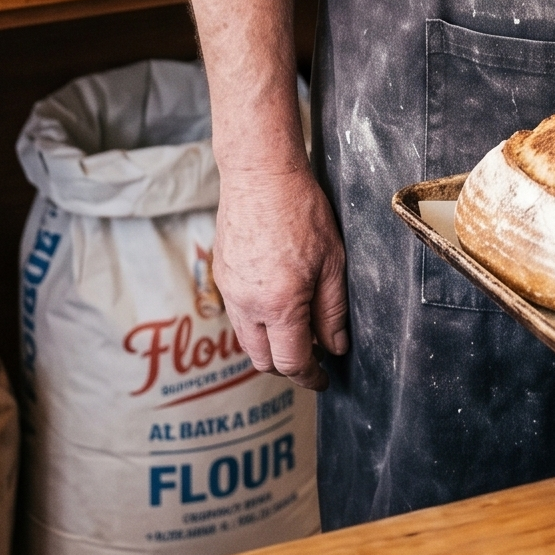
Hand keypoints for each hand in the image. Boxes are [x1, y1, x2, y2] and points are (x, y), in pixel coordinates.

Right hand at [212, 159, 347, 389]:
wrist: (259, 175)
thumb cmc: (301, 212)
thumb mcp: (332, 262)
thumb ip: (332, 311)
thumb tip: (334, 347)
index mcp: (278, 305)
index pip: (290, 362)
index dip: (310, 377)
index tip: (323, 379)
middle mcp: (246, 305)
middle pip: (262, 360)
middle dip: (287, 366)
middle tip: (313, 356)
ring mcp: (228, 291)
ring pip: (246, 340)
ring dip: (269, 344)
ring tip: (297, 328)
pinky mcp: (220, 275)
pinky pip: (236, 314)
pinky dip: (255, 321)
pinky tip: (277, 301)